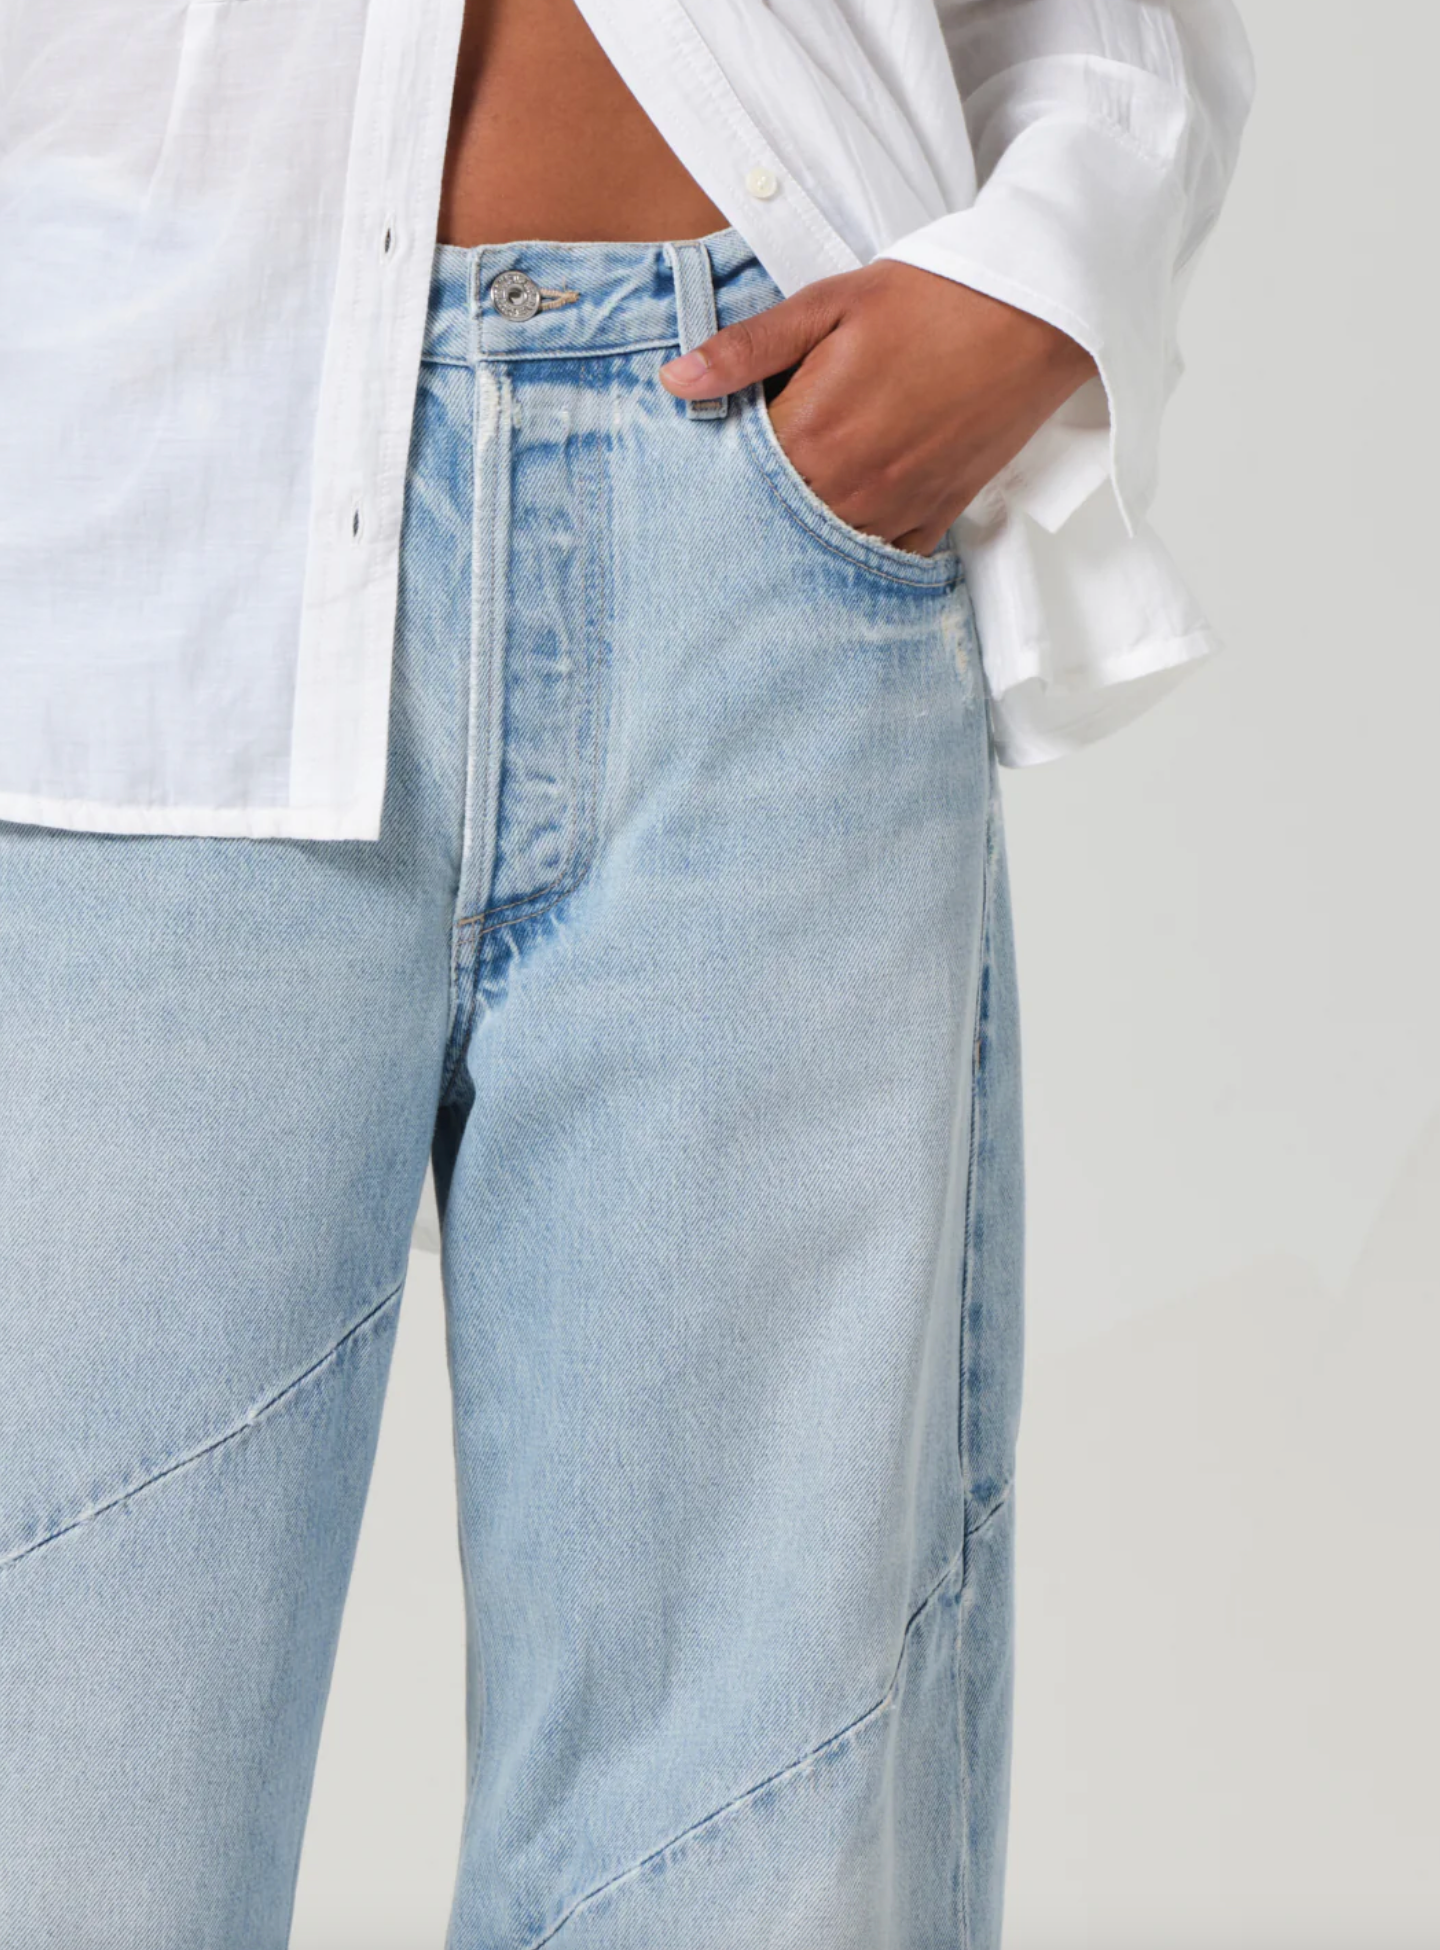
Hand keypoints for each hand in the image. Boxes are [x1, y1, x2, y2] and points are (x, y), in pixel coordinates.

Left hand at [658, 259, 1096, 556]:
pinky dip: (856, 547)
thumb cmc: (932, 299)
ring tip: (796, 503)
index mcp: (812, 433)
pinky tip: (843, 526)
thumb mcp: (828, 304)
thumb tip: (676, 381)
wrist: (1031, 313)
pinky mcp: (933, 518)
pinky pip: (880, 559)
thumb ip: (747, 349)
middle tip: (744, 489)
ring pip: (822, 550)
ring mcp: (894, 510)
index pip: (735, 479)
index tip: (709, 457)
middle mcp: (849, 488)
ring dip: (802, 534)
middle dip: (753, 509)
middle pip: (773, 524)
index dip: (715, 469)